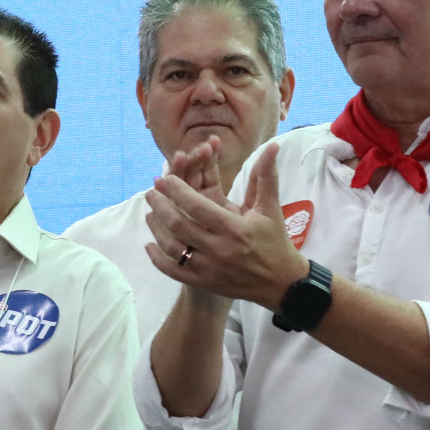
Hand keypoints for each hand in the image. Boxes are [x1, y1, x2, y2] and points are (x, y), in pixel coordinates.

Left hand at [144, 146, 307, 308]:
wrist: (280, 283)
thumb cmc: (274, 241)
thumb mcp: (270, 208)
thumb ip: (265, 176)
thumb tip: (272, 145)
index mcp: (234, 228)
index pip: (197, 206)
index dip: (177, 190)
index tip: (165, 178)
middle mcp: (219, 249)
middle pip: (179, 225)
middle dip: (161, 206)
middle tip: (151, 192)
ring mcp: (209, 268)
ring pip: (172, 248)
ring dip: (156, 229)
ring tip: (149, 213)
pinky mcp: (203, 282)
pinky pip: (173, 271)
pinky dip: (157, 259)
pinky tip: (149, 244)